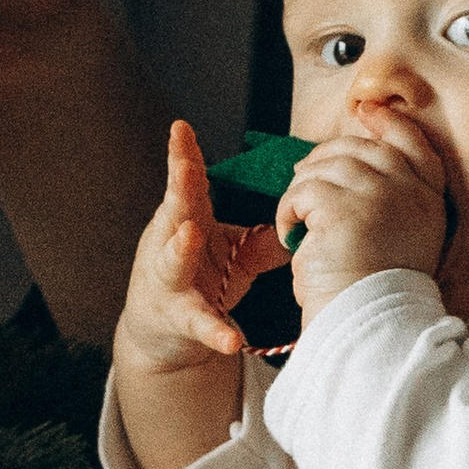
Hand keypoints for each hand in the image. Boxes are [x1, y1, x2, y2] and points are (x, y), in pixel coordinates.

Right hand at [118, 121, 287, 374]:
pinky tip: (231, 340)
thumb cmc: (199, 278)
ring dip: (181, 248)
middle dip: (177, 189)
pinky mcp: (178, 319)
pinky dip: (215, 331)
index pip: (187, 184)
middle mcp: (170, 245)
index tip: (180, 128)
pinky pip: (199, 324)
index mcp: (186, 221)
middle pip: (173, 213)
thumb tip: (304, 215)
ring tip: (191, 235)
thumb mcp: (231, 252)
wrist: (163, 330)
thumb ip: (263, 237)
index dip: (183, 155)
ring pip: (172, 263)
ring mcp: (170, 282)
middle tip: (183, 166)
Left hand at [280, 106, 448, 319]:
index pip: (414, 143)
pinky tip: (292, 234)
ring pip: (327, 167)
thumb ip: (389, 196)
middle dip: (326, 158)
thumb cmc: (373, 290)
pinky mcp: (345, 209)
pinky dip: (289, 210)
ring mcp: (380, 197)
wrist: (366, 325)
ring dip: (302, 190)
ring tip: (298, 221)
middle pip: (361, 149)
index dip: (389, 122)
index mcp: (429, 200)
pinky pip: (304, 190)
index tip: (366, 111)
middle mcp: (410, 193)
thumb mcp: (399, 236)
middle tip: (303, 182)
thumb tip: (350, 155)